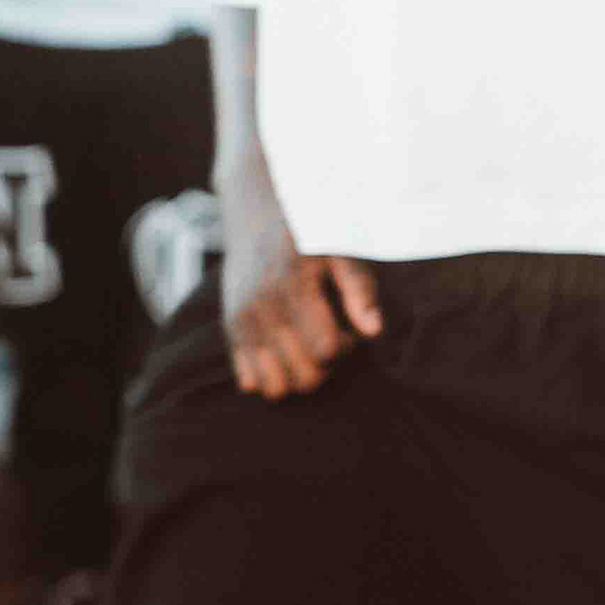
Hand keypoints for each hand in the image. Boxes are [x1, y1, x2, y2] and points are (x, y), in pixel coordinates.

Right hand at [225, 244, 380, 400]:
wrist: (256, 216)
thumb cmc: (309, 234)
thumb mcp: (339, 249)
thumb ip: (359, 289)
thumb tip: (374, 332)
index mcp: (293, 285)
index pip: (327, 350)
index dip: (347, 345)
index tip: (348, 326)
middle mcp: (263, 307)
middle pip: (305, 375)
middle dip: (327, 365)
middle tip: (330, 336)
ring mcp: (242, 322)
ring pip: (276, 388)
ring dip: (298, 375)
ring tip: (307, 347)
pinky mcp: (230, 331)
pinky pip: (249, 382)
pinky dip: (270, 375)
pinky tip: (284, 349)